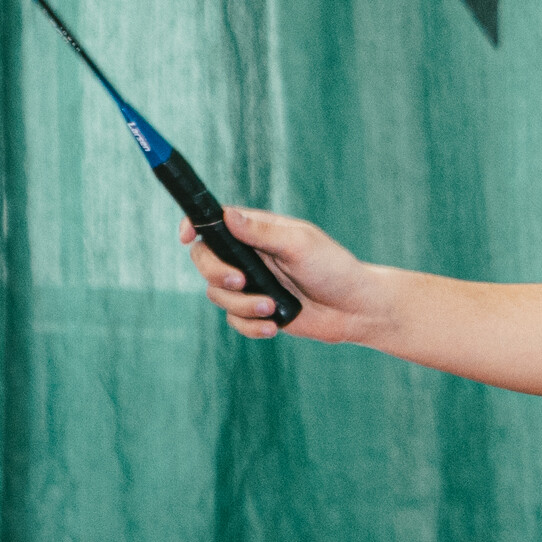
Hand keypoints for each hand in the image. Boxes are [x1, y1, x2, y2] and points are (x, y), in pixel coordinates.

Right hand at [179, 206, 391, 345]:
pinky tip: (273, 326)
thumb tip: (228, 215)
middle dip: (217, 274)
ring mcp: (252, 285)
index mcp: (258, 231)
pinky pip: (234, 320)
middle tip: (241, 282)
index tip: (186, 237)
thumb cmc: (333, 268)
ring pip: (218, 295)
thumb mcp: (300, 244)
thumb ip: (263, 231)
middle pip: (206, 261)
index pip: (215, 223)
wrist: (355, 309)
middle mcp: (250, 256)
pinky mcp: (258, 311)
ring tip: (272, 308)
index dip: (194, 226)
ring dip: (242, 305)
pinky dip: (250, 325)